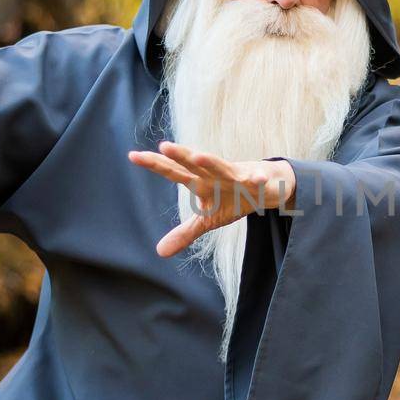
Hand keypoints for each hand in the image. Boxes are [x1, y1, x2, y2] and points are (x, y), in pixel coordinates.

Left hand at [128, 142, 295, 256]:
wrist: (266, 186)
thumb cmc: (233, 199)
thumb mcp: (208, 219)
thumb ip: (184, 233)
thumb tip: (159, 252)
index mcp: (200, 183)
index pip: (174, 172)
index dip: (155, 164)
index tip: (132, 156)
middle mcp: (214, 175)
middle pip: (194, 165)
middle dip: (180, 156)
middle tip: (163, 147)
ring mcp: (236, 176)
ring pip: (222, 167)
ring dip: (211, 162)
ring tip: (198, 156)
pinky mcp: (257, 180)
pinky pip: (257, 180)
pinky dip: (258, 179)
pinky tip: (259, 179)